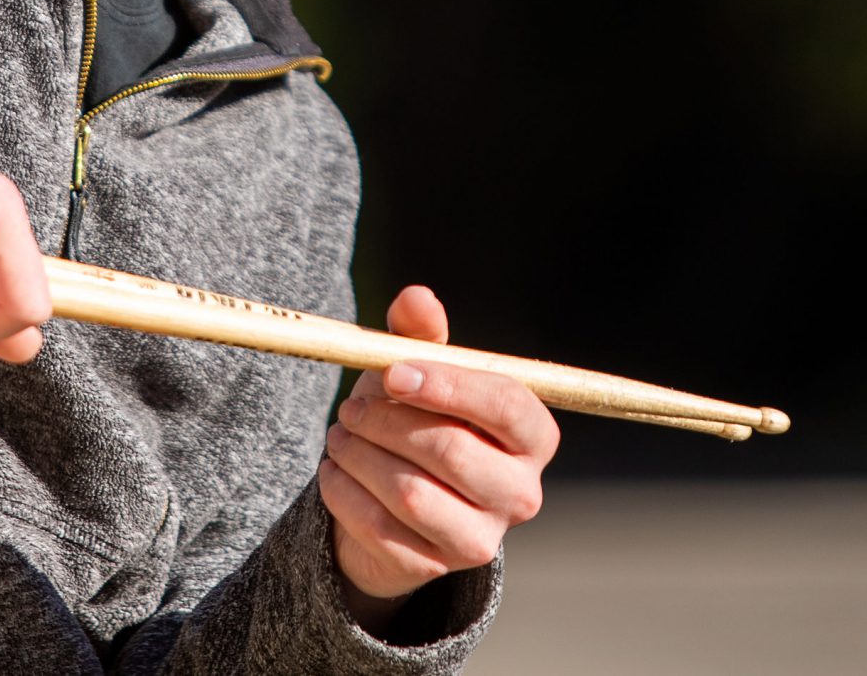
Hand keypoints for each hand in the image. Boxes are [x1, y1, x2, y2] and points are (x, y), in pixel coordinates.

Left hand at [319, 286, 558, 633]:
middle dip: (388, 423)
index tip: (392, 372)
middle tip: (350, 407)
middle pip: (454, 452)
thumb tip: (416, 297)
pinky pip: (380, 529)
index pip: (506, 405)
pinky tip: (334, 471)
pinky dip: (344, 493)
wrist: (389, 501)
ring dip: (360, 457)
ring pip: (412, 495)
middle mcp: (520, 491)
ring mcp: (482, 538)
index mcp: (532, 434)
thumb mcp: (417, 372)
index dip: (448, 385)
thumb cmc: (414, 419)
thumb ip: (419, 334)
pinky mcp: (437, 569)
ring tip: (339, 436)